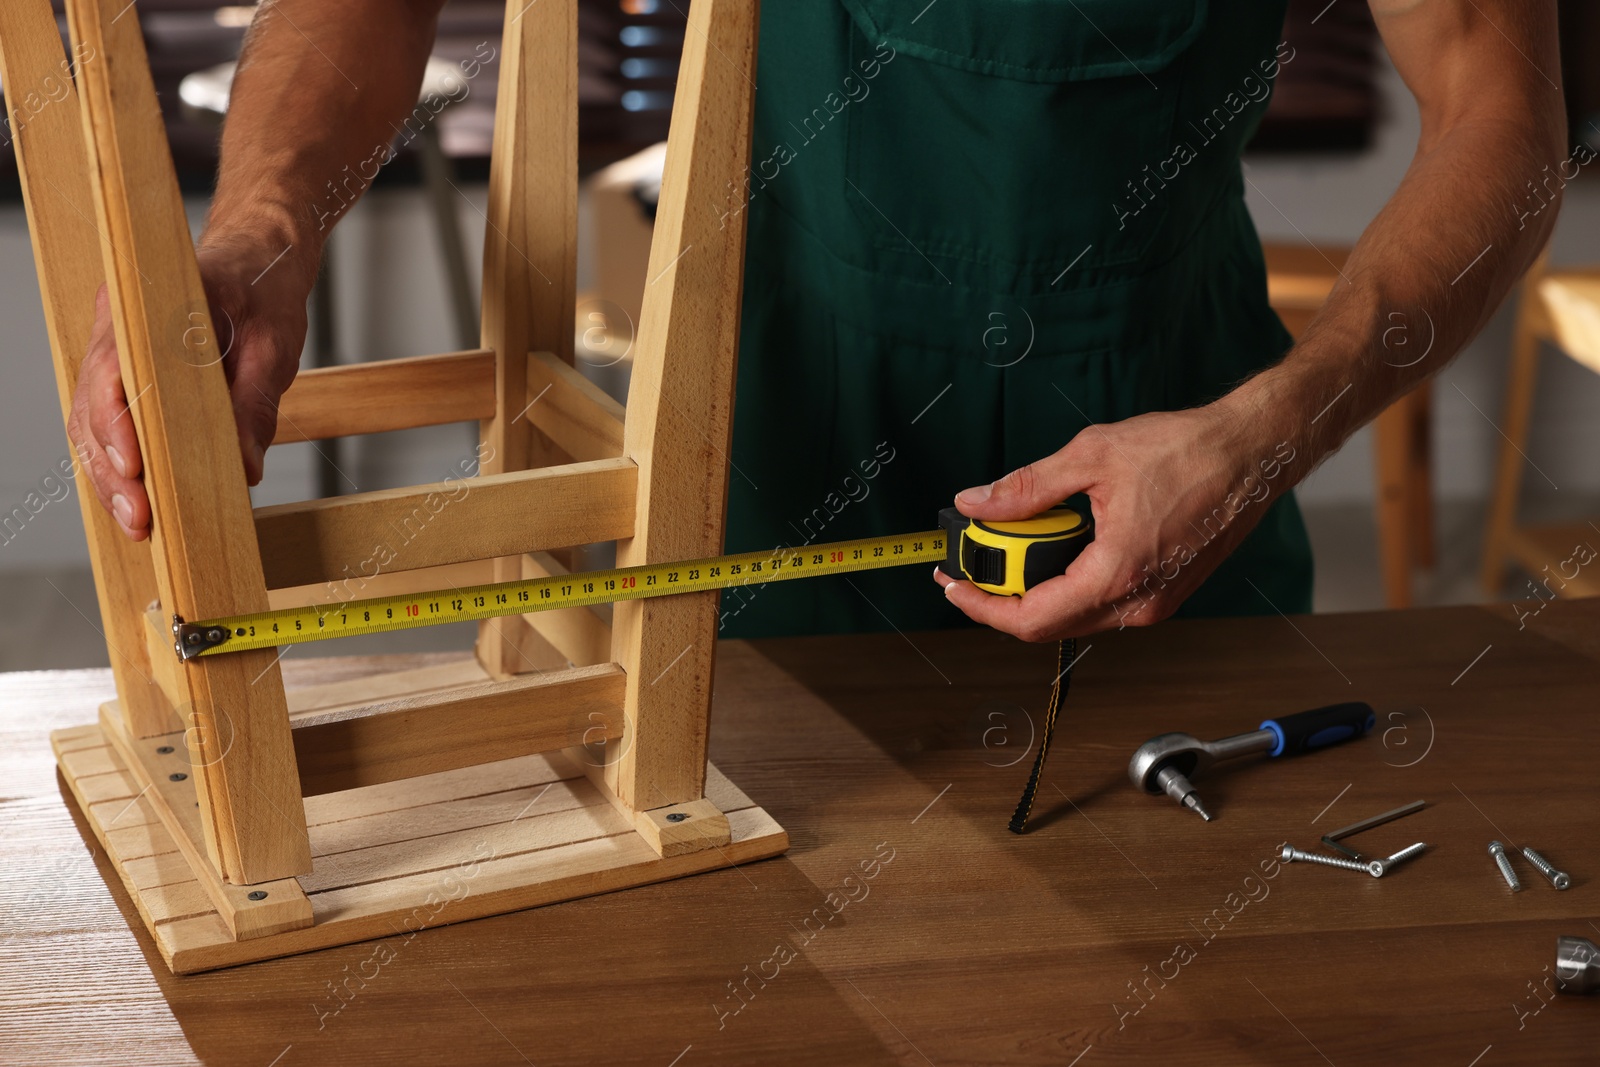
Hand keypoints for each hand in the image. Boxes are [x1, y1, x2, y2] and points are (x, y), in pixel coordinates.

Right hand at [66, 233, 314, 539]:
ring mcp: (116, 351)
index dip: (116, 424)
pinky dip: (120, 463)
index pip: (112, 368)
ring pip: (93, 421)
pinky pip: (110, 422)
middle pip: (94, 404)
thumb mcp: (273, 344)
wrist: (259, 255)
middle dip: (113, 468)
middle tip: (140, 517)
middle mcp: (117, 328)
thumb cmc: (264, 287)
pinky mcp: (128, 375)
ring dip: (111, 476)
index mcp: (146, 305)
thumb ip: (255, 403)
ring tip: (138, 523)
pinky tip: (136, 501)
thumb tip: (246, 468)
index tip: (133, 467)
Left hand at [934, 402, 1296, 640]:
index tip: (954, 586)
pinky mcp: (1166, 594)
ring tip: (1012, 547)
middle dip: (1002, 598)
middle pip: (1048, 625)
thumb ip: (1027, 487)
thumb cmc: (1190, 451)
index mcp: (1118, 573)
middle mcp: (1139, 602)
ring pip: (1075, 617)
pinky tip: (1058, 548)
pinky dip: (1069, 583)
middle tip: (974, 561)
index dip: (982, 608)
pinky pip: (1103, 604)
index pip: (1031, 619)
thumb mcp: (1092, 456)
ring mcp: (1156, 603)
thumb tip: (978, 503)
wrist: (1253, 453)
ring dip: (1036, 590)